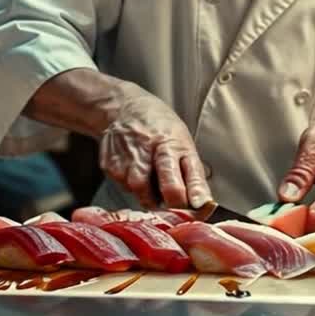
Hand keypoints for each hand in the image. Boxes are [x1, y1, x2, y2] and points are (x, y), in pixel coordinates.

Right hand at [97, 82, 210, 209]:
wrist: (123, 108)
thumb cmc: (158, 127)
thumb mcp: (183, 142)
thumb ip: (193, 174)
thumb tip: (204, 203)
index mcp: (173, 143)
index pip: (188, 174)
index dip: (194, 195)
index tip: (198, 206)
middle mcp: (150, 150)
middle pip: (164, 186)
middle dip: (174, 203)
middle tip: (175, 203)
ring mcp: (127, 159)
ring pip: (142, 194)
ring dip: (151, 196)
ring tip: (153, 180)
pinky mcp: (110, 167)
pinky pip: (125, 189)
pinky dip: (134, 188)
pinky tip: (136, 172)